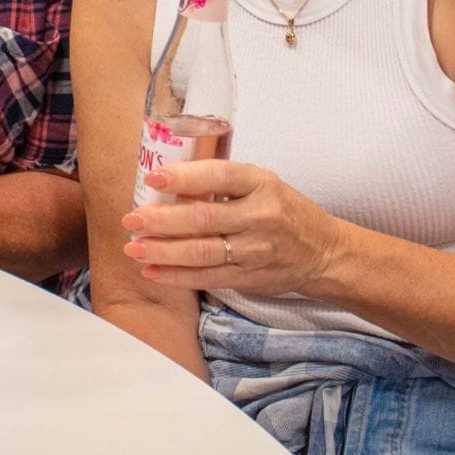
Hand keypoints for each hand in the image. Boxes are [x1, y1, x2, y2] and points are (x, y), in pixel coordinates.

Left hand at [120, 159, 342, 295]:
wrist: (323, 252)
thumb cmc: (284, 209)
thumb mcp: (263, 183)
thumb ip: (224, 182)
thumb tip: (169, 180)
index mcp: (262, 183)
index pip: (220, 176)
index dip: (185, 177)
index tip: (153, 177)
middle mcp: (260, 216)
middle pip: (204, 218)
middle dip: (162, 220)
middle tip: (131, 219)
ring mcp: (255, 251)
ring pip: (202, 252)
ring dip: (162, 251)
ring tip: (133, 247)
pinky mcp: (249, 278)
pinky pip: (207, 278)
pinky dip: (176, 276)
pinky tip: (151, 271)